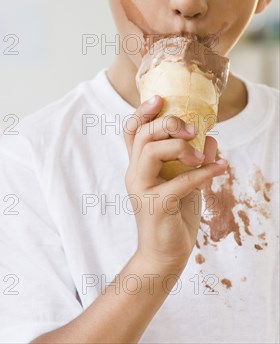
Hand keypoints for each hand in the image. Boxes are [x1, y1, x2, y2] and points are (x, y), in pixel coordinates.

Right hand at [123, 96, 226, 268]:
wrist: (165, 254)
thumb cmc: (173, 217)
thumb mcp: (186, 184)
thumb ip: (193, 161)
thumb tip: (212, 139)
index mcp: (138, 166)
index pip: (131, 132)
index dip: (142, 112)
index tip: (160, 99)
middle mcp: (135, 174)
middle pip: (141, 135)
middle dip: (167, 124)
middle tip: (192, 129)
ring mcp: (142, 189)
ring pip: (150, 152)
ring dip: (180, 147)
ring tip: (202, 156)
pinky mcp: (156, 206)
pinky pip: (179, 182)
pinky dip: (203, 173)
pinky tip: (220, 168)